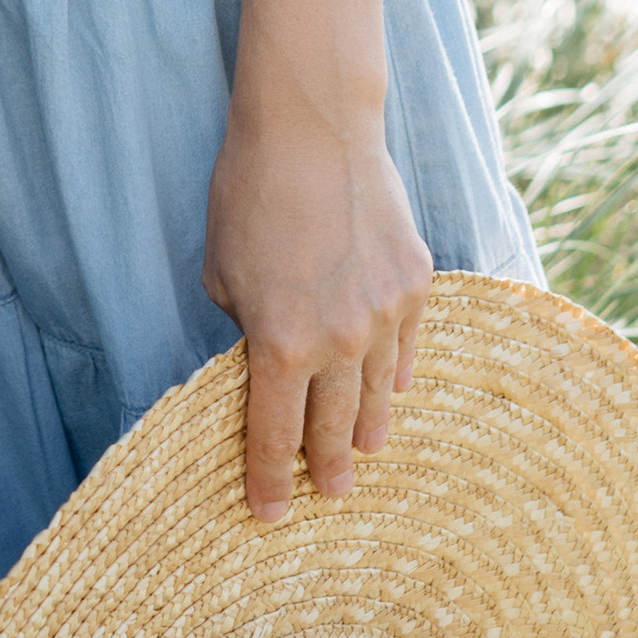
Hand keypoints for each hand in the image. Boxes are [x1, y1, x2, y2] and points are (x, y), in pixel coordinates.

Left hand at [202, 87, 431, 523]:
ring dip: (367, 430)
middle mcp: (338, 341)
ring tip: (363, 453)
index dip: (268, 481)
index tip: (267, 513)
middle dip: (324, 469)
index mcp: (279, 343)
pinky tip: (390, 388)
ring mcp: (384, 314)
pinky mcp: (414, 283)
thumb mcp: (223, 271)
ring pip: (377, 397)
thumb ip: (246, 326)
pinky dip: (394, 373)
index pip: (273, 435)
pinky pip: (405, 347)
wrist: (312, 124)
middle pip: (333, 429)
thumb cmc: (251, 190)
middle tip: (325, 495)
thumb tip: (266, 358)